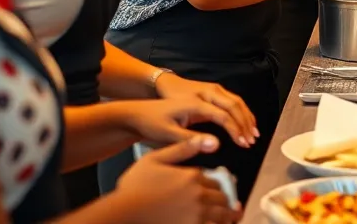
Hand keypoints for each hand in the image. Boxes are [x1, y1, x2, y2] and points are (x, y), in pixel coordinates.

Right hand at [118, 136, 238, 223]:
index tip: (219, 188)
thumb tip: (209, 140)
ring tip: (233, 217)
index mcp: (192, 176)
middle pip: (222, 198)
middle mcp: (198, 196)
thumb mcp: (155, 158)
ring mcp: (196, 215)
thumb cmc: (133, 188)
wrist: (123, 214)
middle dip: (226, 201)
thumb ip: (183, 148)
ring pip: (222, 215)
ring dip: (229, 216)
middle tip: (232, 205)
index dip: (219, 184)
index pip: (215, 180)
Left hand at [155, 73, 257, 147]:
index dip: (235, 130)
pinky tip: (245, 122)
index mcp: (199, 102)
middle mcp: (210, 92)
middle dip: (245, 123)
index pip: (224, 115)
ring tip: (254, 133)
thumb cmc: (158, 117)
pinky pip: (233, 101)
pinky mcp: (214, 92)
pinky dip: (242, 112)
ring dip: (247, 117)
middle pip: (235, 105)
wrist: (156, 94)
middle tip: (252, 140)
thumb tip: (215, 145)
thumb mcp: (169, 132)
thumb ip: (191, 139)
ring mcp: (213, 90)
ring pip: (237, 101)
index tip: (243, 144)